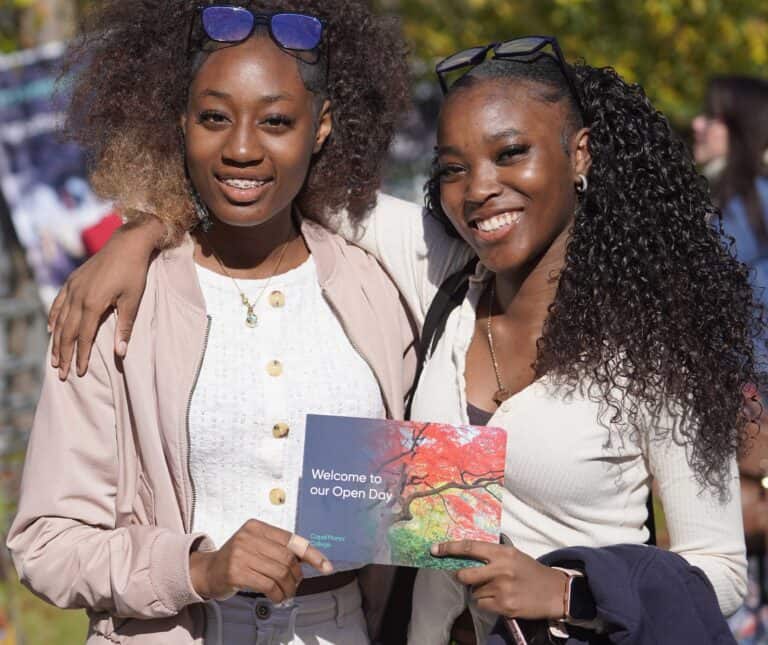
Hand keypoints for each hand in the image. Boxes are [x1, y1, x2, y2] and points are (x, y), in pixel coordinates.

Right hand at [48, 216, 164, 379]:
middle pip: (67, 332)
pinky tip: (52, 329)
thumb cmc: (134, 273)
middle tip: (61, 373)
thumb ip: (125, 328)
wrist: (127, 244)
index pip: (84, 338)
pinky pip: (58, 303)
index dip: (81, 356)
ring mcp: (73, 287)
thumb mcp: (133, 301)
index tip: (79, 373)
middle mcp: (78, 297)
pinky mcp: (73, 280)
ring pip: (60, 319)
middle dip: (64, 354)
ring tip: (54, 358)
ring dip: (56, 340)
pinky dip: (54, 317)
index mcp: (93, 304)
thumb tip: (121, 353)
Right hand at [190, 520, 332, 602]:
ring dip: (288, 588)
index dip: (312, 554)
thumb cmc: (237, 559)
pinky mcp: (236, 571)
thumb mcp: (256, 546)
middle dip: (296, 575)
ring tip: (286, 594)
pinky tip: (276, 597)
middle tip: (295, 585)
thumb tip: (309, 559)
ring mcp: (241, 553)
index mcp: (257, 526)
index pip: (291, 539)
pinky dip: (277, 594)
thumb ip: (278, 548)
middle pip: (287, 558)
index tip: (326, 567)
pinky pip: (268, 584)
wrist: (206, 571)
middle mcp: (249, 536)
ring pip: (279, 572)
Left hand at [431, 540, 567, 619]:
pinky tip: (501, 600)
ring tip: (498, 589)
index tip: (435, 549)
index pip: (470, 547)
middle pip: (465, 574)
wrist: (555, 592)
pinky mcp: (505, 606)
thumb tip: (465, 557)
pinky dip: (487, 604)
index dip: (450, 548)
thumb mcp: (513, 556)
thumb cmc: (531, 571)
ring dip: (480, 592)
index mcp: (502, 553)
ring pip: (475, 592)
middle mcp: (501, 569)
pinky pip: (483, 605)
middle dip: (461, 577)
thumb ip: (492, 555)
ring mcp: (502, 589)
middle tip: (464, 576)